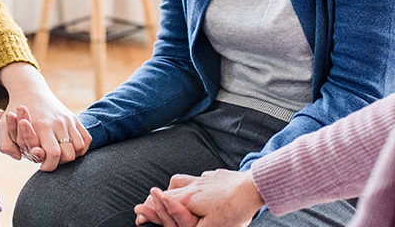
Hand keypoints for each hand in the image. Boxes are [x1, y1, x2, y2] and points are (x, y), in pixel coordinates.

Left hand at [0, 62, 90, 170]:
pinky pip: (86, 139)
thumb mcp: (3, 126)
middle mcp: (58, 122)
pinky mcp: (75, 118)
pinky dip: (81, 148)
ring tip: (59, 155)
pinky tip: (69, 149)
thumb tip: (19, 158)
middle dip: (60, 163)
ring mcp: (68, 120)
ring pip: (79, 148)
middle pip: (69, 154)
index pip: (53, 154)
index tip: (42, 167)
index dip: (49, 166)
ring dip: (71, 156)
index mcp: (41, 125)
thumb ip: (6, 145)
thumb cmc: (15, 112)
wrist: (30, 90)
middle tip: (50, 161)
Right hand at [134, 170, 262, 226]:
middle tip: (149, 207)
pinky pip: (199, 179)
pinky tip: (200, 190)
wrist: (254, 186)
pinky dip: (193, 186)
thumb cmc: (234, 208)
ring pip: (181, 181)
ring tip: (170, 196)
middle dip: (156, 200)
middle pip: (168, 191)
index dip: (150, 211)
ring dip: (173, 189)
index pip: (162, 203)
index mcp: (188, 199)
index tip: (140, 217)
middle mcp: (193, 186)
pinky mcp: (216, 177)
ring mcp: (204, 179)